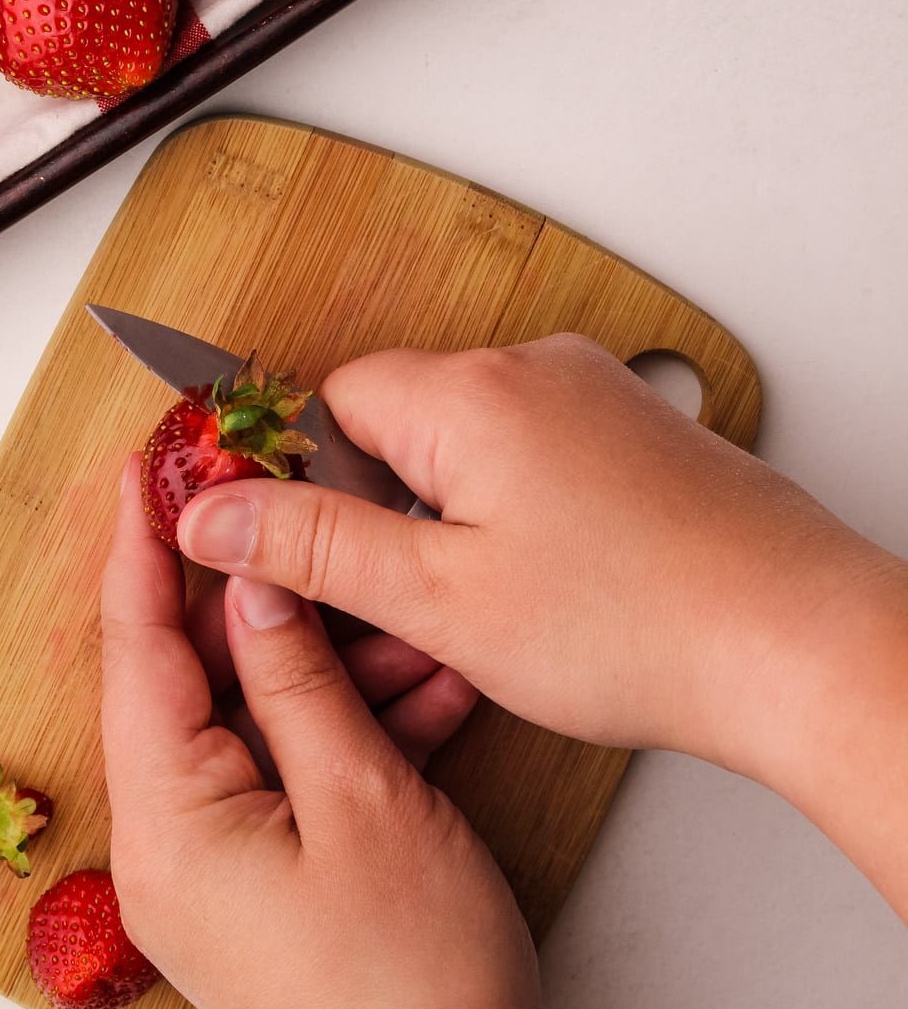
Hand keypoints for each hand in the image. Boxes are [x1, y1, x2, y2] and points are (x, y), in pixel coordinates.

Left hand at [101, 456, 552, 1008]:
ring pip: (263, 718)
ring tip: (419, 619)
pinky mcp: (275, 880)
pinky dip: (356, 728)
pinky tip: (430, 689)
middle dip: (272, 600)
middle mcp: (175, 842)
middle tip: (316, 517)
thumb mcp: (365, 800)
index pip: (137, 650)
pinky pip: (297, 771)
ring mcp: (224, 864)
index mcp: (169, 822)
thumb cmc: (412, 988)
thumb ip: (298, 677)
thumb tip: (252, 579)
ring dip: (338, 666)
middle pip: (201, 678)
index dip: (144, 547)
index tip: (151, 463)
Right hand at [174, 337, 904, 799]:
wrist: (795, 640)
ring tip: (488, 610)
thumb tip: (211, 511)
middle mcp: (532, 368)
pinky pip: (536, 452)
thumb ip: (313, 545)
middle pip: (399, 418)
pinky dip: (517, 510)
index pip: (331, 400)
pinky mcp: (635, 430)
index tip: (299, 549)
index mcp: (468, 393)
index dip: (305, 480)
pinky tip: (549, 587)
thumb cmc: (634, 624)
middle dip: (381, 507)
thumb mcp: (439, 599)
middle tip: (400, 604)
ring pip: (468, 442)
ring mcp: (592, 394)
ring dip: (451, 516)